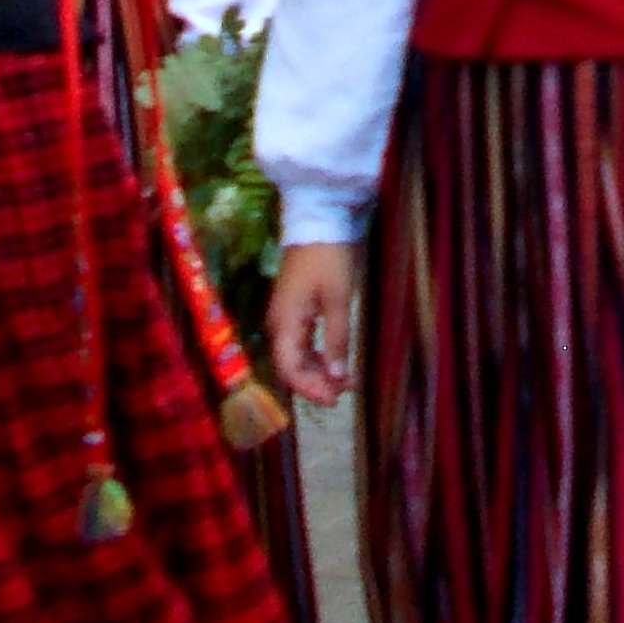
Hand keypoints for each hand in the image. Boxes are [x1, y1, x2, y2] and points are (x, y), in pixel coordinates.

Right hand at [266, 243, 357, 406]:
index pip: (289, 370)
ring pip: (296, 357)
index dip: (309, 389)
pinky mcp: (293, 312)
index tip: (333, 400)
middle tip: (345, 392)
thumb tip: (337, 377)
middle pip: (291, 367)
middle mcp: (278, 325)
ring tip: (345, 382)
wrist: (317, 223)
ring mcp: (284, 318)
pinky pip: (300, 344)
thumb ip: (337, 339)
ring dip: (317, 372)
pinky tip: (334, 363)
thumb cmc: (328, 259)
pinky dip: (316, 357)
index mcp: (284, 324)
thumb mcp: (338, 299)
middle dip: (316, 384)